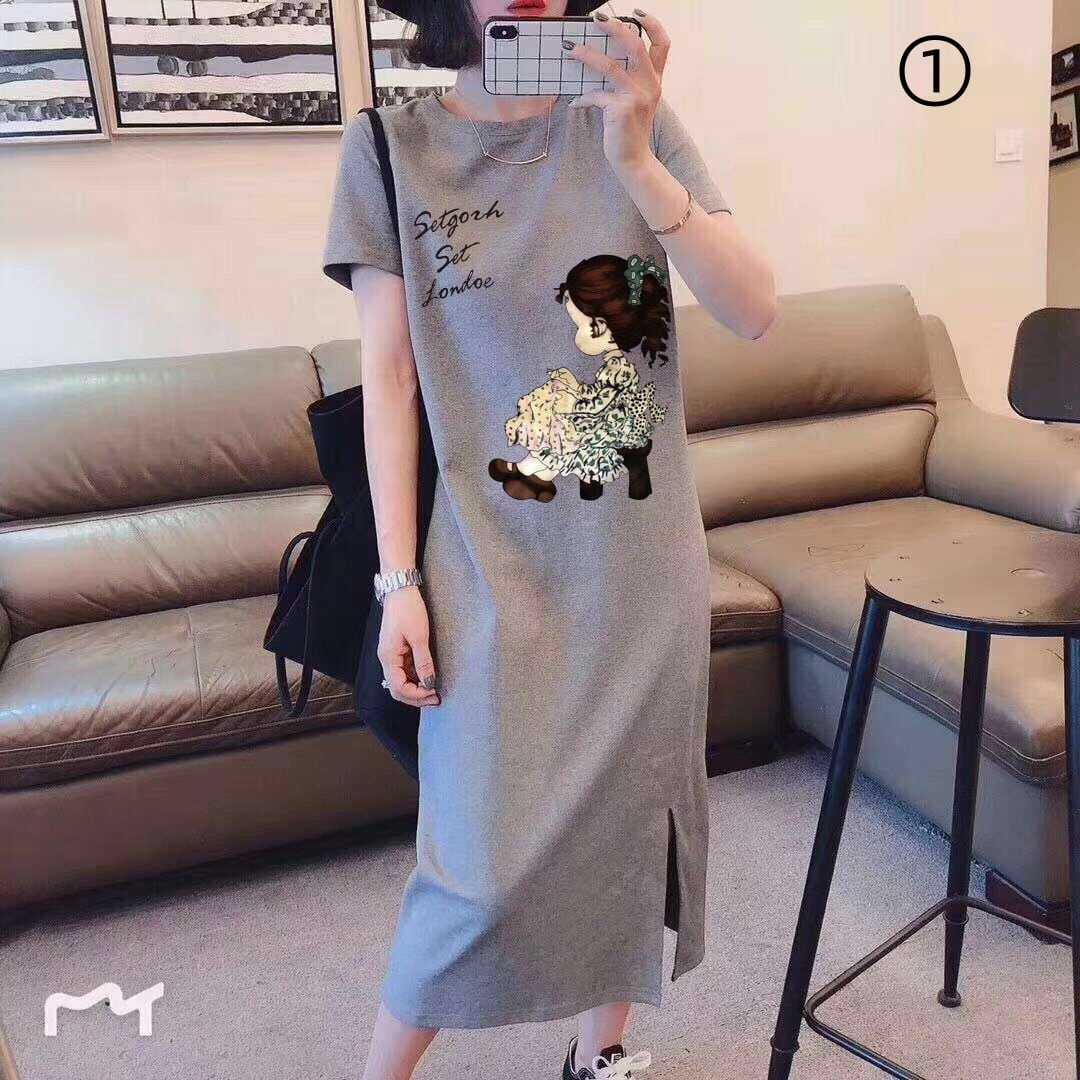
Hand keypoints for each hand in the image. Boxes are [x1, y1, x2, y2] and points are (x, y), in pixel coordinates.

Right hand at [377, 586, 440, 706]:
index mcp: (388, 657)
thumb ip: (423, 662)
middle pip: (397, 689)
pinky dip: (416, 677)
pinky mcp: (397, 649)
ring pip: (401, 680)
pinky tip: (429, 676)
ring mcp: (391, 654)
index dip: (416, 695)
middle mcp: (386, 659)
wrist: (401, 589)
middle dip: (416, 697)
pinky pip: (405, 670)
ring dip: (416, 688)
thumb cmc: (408, 609)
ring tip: (435, 690)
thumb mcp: (419, 636)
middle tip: (436, 699)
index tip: (434, 695)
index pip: (398, 688)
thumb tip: (429, 683)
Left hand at [565, 10, 669, 174]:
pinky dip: (582, 98)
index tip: (636, 12)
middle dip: (615, 28)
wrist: (633, 160)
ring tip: (570, 49)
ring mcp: (636, 98)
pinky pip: (595, 96)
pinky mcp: (620, 110)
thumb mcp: (636, 101)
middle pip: (635, 46)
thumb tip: (604, 59)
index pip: (663, 44)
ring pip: (610, 66)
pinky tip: (574, 103)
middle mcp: (649, 86)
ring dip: (587, 55)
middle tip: (597, 19)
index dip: (652, 24)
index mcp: (655, 80)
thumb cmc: (630, 130)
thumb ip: (628, 80)